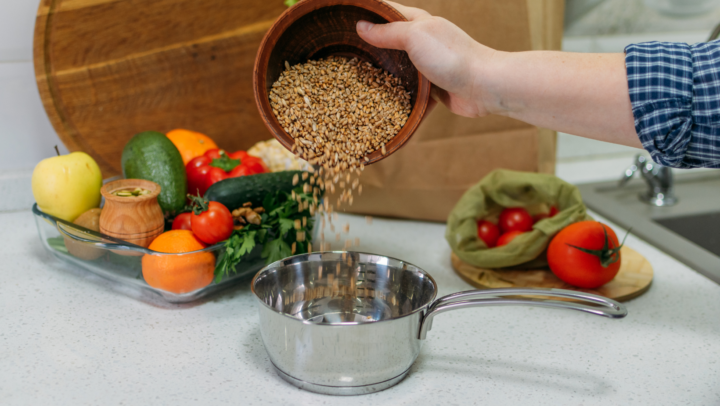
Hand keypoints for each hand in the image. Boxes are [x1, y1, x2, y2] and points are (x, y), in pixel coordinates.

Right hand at [356, 1, 493, 117]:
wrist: (484, 86)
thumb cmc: (450, 56)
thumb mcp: (414, 36)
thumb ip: (387, 32)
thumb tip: (361, 26)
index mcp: (418, 22)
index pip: (386, 12)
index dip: (366, 14)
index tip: (342, 20)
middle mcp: (423, 41)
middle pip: (390, 43)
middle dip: (369, 49)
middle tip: (343, 56)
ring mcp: (428, 65)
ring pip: (399, 70)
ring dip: (382, 77)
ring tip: (356, 83)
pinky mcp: (433, 88)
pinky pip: (410, 93)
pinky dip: (398, 100)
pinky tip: (381, 107)